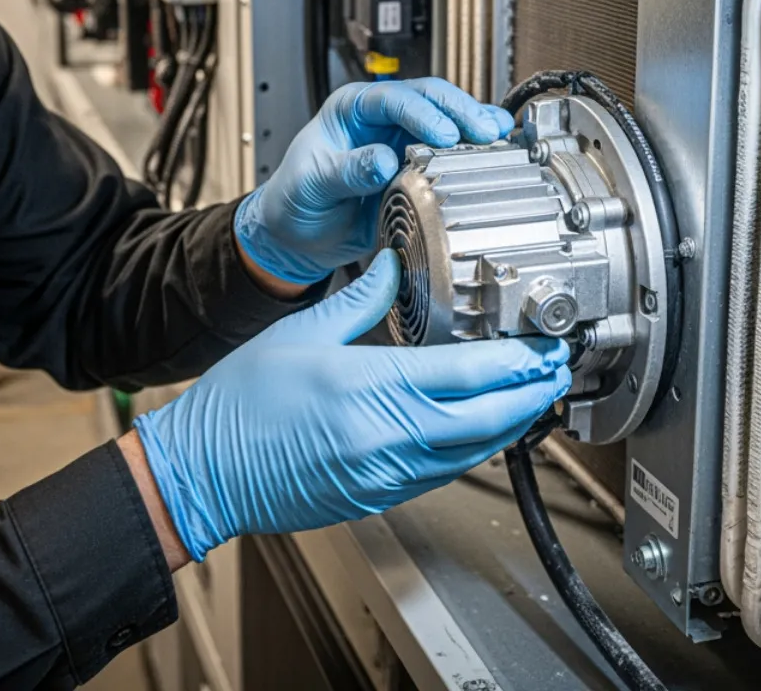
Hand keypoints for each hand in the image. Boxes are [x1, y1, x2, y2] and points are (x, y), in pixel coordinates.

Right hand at [132, 250, 569, 560]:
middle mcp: (388, 436)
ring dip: (510, 426)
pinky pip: (443, 473)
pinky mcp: (378, 496)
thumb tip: (393, 265)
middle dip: (532, 396)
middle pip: (488, 420)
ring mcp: (386, 473)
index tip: (543, 347)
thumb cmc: (241, 405)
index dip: (518, 362)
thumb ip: (361, 297)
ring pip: (472, 453)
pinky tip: (481, 431)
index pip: (469, 373)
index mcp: (372, 386)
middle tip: (557, 372)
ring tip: (532, 399)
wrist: (203, 471)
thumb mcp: (303, 331)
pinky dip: (472, 450)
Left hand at [235, 79, 514, 284]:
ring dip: (475, 128)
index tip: (444, 134)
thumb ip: (346, 171)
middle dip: (461, 112)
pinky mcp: (419, 167)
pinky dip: (475, 151)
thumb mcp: (312, 185)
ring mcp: (403, 140)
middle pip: (430, 99)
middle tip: (486, 132)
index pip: (393, 98)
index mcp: (351, 109)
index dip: (423, 113)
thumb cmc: (295, 201)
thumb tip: (382, 159)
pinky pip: (452, 153)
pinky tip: (499, 149)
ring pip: (448, 121)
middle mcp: (382, 118)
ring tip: (500, 139)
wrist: (298, 237)